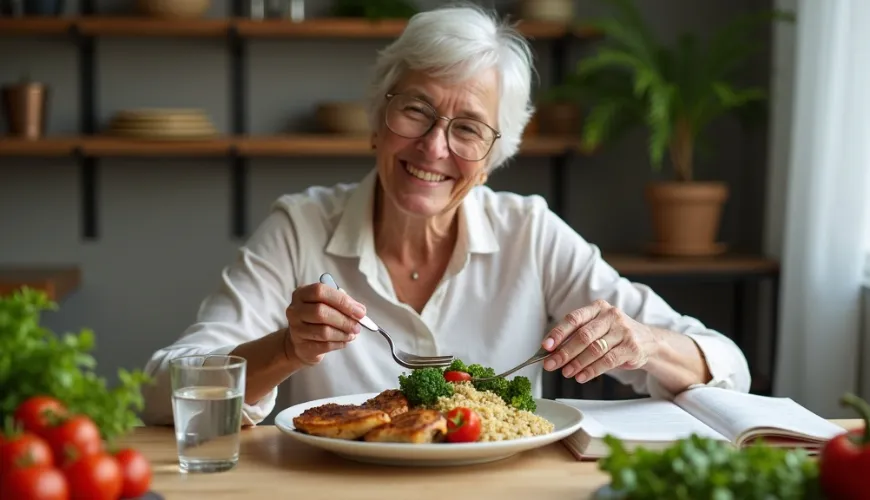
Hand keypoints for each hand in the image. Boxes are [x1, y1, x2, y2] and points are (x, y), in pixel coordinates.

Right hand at [284, 282, 366, 364]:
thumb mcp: (328, 304)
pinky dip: (339, 343)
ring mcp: (296, 329)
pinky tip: (345, 341)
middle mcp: (295, 310)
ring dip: (343, 333)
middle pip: (321, 312)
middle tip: (358, 326)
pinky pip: (325, 345)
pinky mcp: (302, 346)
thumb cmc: (319, 318)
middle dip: (344, 320)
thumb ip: (343, 304)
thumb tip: (360, 310)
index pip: (320, 291)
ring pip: (324, 331)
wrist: (302, 342)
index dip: (342, 301)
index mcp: (302, 294)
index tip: (360, 311)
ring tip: (353, 334)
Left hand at [541, 299, 658, 382]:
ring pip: (595, 349)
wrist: (647, 341)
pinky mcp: (632, 347)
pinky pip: (608, 361)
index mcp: (598, 308)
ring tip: (566, 372)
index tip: (546, 346)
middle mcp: (611, 316)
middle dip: (564, 352)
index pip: (574, 319)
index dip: (558, 333)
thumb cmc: (614, 335)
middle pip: (583, 335)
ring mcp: (623, 331)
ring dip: (577, 363)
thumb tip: (551, 351)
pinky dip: (592, 370)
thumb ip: (576, 336)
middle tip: (551, 364)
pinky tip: (581, 376)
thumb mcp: (597, 329)